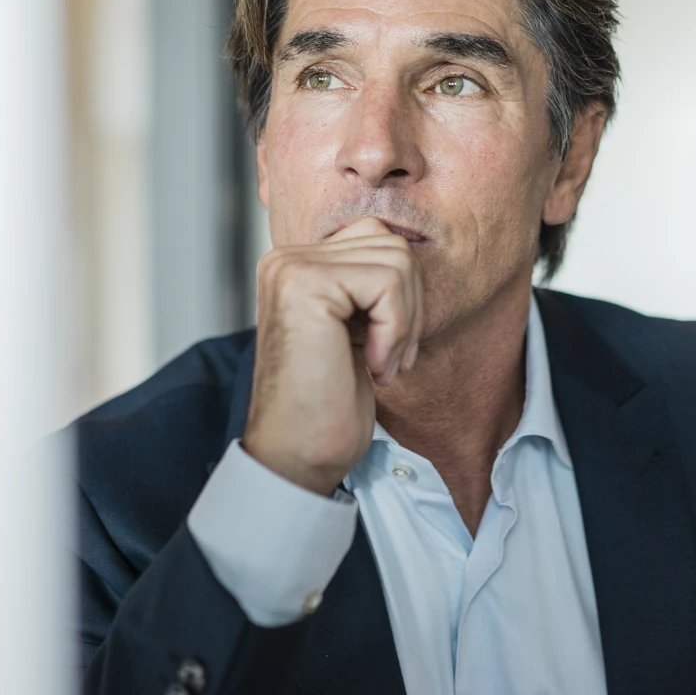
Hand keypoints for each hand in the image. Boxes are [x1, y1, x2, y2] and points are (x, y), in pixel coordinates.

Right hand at [241, 217, 424, 496]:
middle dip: (409, 307)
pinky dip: (395, 330)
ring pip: (396, 259)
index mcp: (295, 265)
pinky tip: (372, 366)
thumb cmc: (326, 406)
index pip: (378, 239)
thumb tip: (407, 255)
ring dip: (403, 322)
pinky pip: (388, 284)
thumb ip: (367, 286)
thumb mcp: (353, 330)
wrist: (297, 455)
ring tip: (380, 364)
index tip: (388, 350)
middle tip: (389, 360)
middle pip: (391, 243)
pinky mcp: (306, 285)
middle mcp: (286, 258)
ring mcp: (292, 267)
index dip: (401, 296)